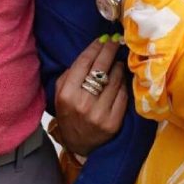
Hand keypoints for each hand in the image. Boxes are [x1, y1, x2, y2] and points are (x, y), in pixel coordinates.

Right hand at [55, 40, 127, 155]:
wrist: (79, 144)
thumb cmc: (69, 113)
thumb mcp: (60, 93)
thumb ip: (70, 73)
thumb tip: (91, 52)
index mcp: (67, 94)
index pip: (84, 63)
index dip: (95, 48)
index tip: (102, 39)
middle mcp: (83, 103)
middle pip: (101, 68)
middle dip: (109, 50)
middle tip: (116, 41)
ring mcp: (99, 113)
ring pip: (114, 80)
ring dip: (118, 67)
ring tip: (118, 61)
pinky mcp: (113, 122)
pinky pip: (122, 95)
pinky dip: (123, 84)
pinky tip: (121, 78)